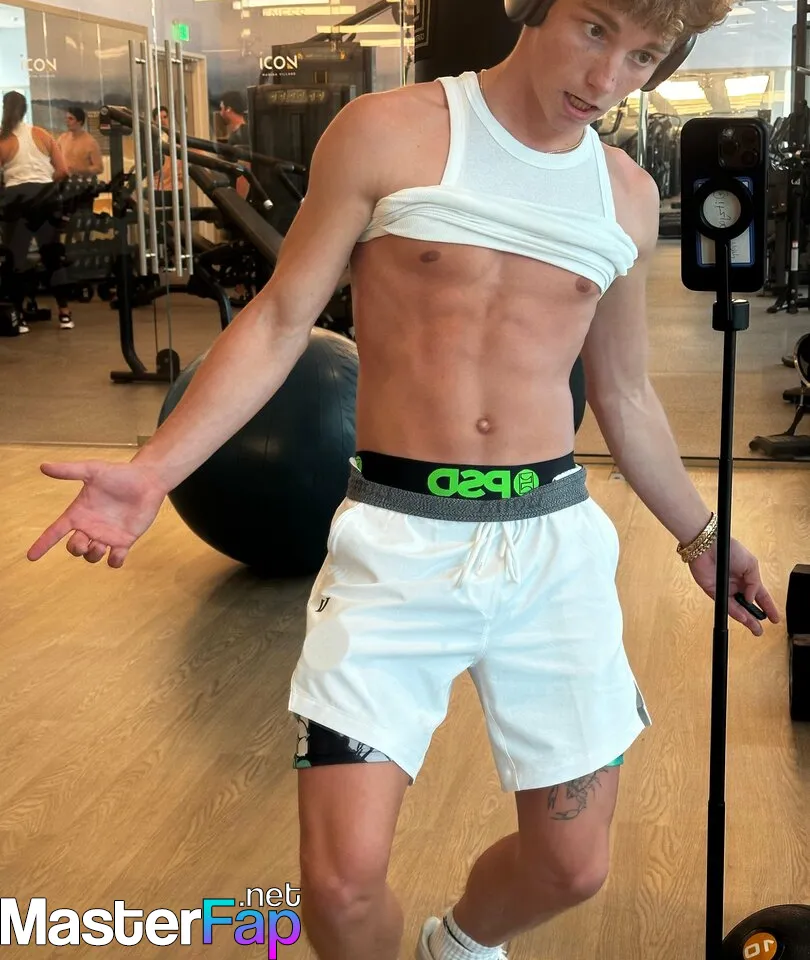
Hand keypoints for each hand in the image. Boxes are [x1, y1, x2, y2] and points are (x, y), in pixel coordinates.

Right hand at [27, 460, 167, 568]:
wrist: (147, 480)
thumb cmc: (119, 474)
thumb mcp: (92, 470)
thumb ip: (69, 471)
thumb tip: (43, 466)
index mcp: (78, 513)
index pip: (55, 532)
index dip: (43, 544)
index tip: (31, 557)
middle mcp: (90, 527)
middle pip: (74, 548)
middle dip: (75, 549)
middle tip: (84, 542)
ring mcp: (107, 535)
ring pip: (92, 557)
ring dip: (93, 555)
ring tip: (101, 544)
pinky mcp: (125, 540)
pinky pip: (115, 560)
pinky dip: (114, 561)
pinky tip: (117, 552)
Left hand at [688, 538, 780, 636]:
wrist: (709, 545)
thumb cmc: (730, 549)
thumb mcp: (751, 564)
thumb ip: (754, 583)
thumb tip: (752, 599)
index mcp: (748, 577)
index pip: (760, 596)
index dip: (768, 607)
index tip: (774, 619)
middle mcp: (737, 585)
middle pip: (748, 605)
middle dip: (755, 618)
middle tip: (760, 630)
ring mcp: (725, 589)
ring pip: (737, 608)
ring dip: (746, 619)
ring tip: (755, 629)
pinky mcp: (713, 591)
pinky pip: (726, 604)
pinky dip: (736, 612)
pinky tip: (744, 618)